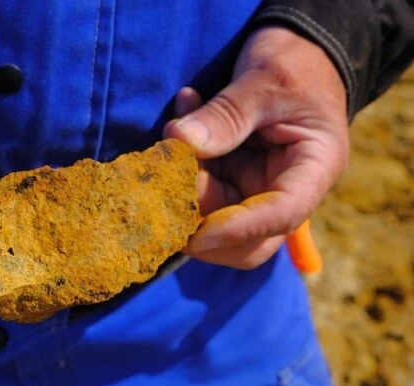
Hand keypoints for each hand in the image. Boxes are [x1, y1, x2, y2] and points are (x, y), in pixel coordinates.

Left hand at [164, 26, 348, 268]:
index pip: (281, 216)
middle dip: (201, 221)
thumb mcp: (264, 79)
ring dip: (182, 186)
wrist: (296, 49)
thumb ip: (227, 114)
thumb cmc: (293, 62)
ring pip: (212, 219)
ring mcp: (255, 188)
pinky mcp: (230, 179)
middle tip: (167, 179)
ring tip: (175, 125)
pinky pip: (196, 188)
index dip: (238, 230)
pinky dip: (179, 164)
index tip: (196, 236)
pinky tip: (180, 116)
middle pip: (247, 240)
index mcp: (314, 169)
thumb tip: (181, 142)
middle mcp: (286, 189)